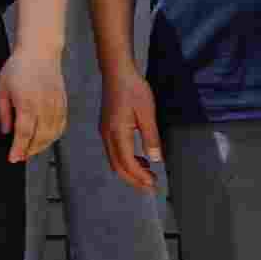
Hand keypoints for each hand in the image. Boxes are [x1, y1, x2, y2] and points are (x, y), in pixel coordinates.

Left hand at [0, 37, 70, 165]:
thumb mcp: (2, 88)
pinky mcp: (63, 103)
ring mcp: (56, 105)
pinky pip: (61, 126)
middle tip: (20, 156)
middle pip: (40, 138)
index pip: (24, 133)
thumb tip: (5, 131)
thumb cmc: (19, 66)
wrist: (40, 51)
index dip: (18, 149)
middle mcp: (44, 106)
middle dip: (29, 151)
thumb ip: (3, 112)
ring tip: (31, 150)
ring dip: (42, 146)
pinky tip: (46, 139)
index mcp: (27, 102)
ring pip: (52, 134)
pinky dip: (54, 136)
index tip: (13, 158)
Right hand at [100, 72, 166, 195]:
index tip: (153, 184)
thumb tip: (155, 159)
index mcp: (117, 132)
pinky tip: (140, 159)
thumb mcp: (147, 112)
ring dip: (130, 171)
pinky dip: (126, 161)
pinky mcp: (106, 128)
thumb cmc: (134, 89)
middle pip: (117, 166)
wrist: (117, 72)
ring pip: (114, 161)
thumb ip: (151, 136)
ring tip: (148, 175)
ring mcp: (105, 132)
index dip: (140, 176)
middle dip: (134, 180)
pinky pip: (114, 152)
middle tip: (151, 187)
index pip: (127, 162)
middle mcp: (107, 135)